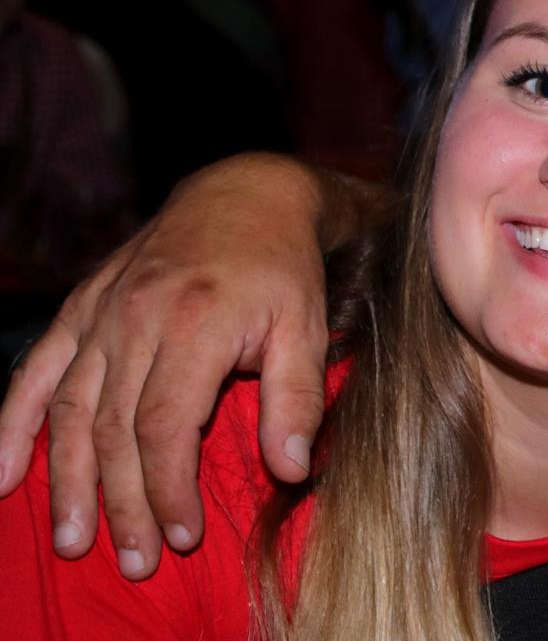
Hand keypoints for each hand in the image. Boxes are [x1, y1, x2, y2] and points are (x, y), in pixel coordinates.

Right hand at [0, 153, 332, 579]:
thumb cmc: (282, 268)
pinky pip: (35, 371)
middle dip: (122, 503)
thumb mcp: (307, 327)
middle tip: (132, 562)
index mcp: (194, 323)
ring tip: (74, 540)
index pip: (165, 426)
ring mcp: (101, 312)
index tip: (180, 536)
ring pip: (69, 410)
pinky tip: (1, 477)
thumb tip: (292, 469)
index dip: (167, 488)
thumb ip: (297, 400)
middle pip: (112, 429)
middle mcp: (136, 318)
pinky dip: (12, 425)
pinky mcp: (80, 307)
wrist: (245, 195)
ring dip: (66, 481)